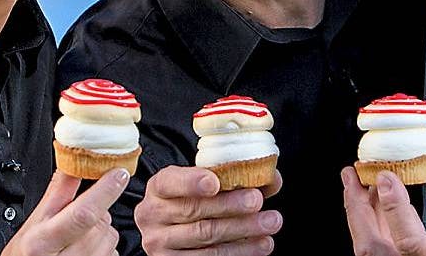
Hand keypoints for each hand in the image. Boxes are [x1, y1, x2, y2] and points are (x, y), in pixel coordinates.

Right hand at [2, 168, 128, 255]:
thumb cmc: (27, 254)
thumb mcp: (33, 222)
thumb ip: (58, 191)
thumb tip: (73, 158)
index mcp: (42, 241)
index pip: (82, 213)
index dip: (104, 191)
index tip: (119, 173)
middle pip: (100, 223)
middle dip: (97, 213)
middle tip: (75, 219)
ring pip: (111, 237)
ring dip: (101, 231)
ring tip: (77, 239)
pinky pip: (113, 252)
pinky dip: (105, 247)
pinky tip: (85, 251)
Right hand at [135, 165, 283, 255]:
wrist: (172, 230)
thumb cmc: (192, 200)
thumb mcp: (203, 183)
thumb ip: (234, 177)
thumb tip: (272, 178)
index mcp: (158, 188)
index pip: (170, 183)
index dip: (192, 182)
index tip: (215, 182)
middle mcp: (153, 216)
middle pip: (194, 212)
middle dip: (230, 206)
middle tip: (257, 201)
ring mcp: (160, 244)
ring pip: (205, 238)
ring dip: (242, 231)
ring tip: (269, 223)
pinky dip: (238, 252)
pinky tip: (259, 245)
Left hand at [341, 164, 425, 255]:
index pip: (408, 239)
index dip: (394, 207)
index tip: (386, 178)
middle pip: (372, 245)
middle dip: (358, 205)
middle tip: (353, 175)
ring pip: (368, 247)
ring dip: (361, 212)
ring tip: (359, 184)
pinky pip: (375, 250)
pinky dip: (370, 225)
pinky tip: (373, 205)